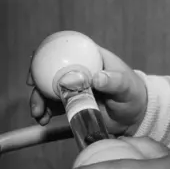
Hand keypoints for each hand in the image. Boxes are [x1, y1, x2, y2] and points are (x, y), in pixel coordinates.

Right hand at [29, 46, 147, 135]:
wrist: (135, 115)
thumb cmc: (133, 93)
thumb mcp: (126, 86)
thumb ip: (114, 81)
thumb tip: (96, 78)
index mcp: (91, 58)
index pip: (66, 49)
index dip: (47, 52)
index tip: (36, 63)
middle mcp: (79, 70)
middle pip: (51, 70)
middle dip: (38, 81)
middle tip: (34, 95)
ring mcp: (74, 88)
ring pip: (48, 90)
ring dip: (39, 100)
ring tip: (39, 114)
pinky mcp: (71, 104)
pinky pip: (53, 106)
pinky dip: (45, 112)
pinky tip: (43, 119)